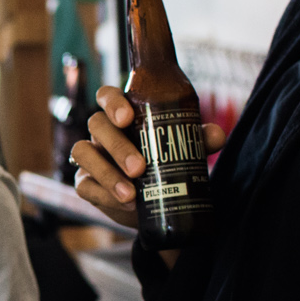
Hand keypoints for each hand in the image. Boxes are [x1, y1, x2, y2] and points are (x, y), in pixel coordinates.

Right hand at [69, 85, 227, 231]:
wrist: (155, 204)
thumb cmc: (166, 165)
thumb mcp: (183, 151)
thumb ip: (198, 141)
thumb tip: (216, 135)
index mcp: (122, 115)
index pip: (107, 96)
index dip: (112, 103)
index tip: (127, 118)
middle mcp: (102, 132)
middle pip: (97, 125)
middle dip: (117, 146)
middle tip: (140, 168)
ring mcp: (91, 156)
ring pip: (83, 153)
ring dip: (107, 173)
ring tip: (130, 194)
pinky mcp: (85, 182)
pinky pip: (84, 185)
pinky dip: (103, 194)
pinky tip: (125, 203)